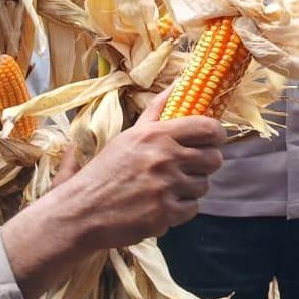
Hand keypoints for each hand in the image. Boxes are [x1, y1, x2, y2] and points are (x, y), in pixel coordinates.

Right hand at [0, 92, 224, 298]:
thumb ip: (155, 113)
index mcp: (155, 135)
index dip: (217, 134)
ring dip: (190, 188)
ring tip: (168, 188)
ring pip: (203, 185)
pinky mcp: (165, 213)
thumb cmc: (104, 172)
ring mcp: (166, 187)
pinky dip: (180, 209)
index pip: (207, 128)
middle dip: (206, 164)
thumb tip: (177, 85)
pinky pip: (192, 208)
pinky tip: (161, 205)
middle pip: (214, 159)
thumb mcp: (128, 136)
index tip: (214, 139)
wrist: (81, 211)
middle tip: (190, 168)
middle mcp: (164, 158)